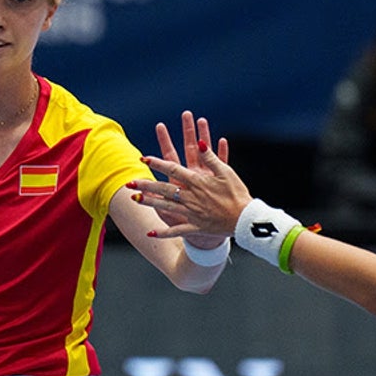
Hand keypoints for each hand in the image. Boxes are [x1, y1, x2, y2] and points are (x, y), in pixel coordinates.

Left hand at [135, 115, 251, 238]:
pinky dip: (164, 232)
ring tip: (134, 200)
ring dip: (149, 203)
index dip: (158, 163)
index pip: (173, 169)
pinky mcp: (196, 226)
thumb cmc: (238, 194)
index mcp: (198, 182)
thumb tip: (199, 142)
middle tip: (129, 182)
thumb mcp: (226, 172)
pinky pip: (177, 230)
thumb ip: (210, 157)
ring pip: (166, 207)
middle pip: (164, 189)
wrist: (245, 220)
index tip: (144, 158)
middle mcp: (191, 197)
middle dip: (146, 185)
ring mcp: (192, 213)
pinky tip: (151, 233)